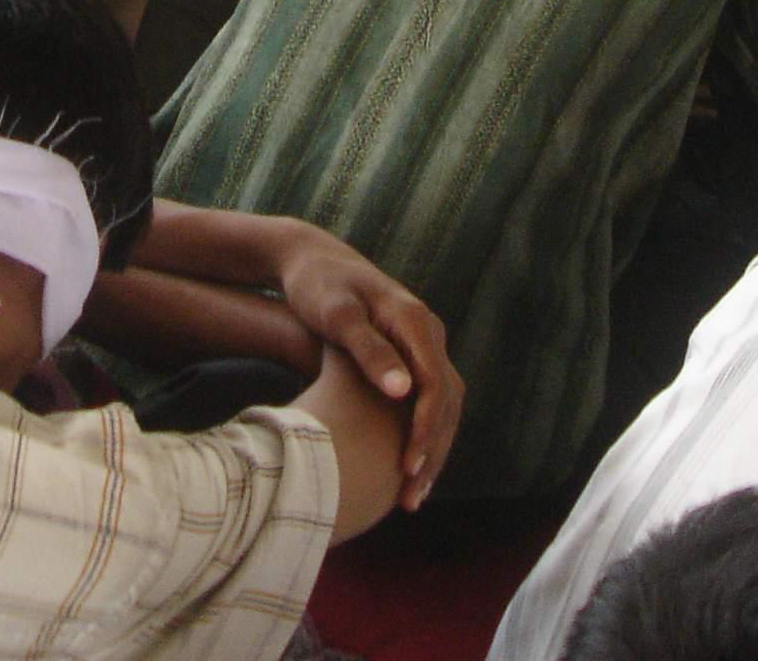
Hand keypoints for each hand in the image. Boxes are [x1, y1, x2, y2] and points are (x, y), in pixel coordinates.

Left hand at [272, 226, 461, 509]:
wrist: (310, 260)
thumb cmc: (317, 288)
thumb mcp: (338, 316)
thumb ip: (370, 351)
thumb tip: (404, 392)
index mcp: (414, 321)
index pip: (436, 385)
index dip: (424, 429)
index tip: (405, 467)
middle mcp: (427, 331)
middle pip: (447, 400)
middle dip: (432, 450)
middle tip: (411, 497)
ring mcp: (422, 343)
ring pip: (444, 404)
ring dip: (432, 449)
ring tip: (412, 494)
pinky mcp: (411, 354)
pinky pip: (429, 399)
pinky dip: (423, 434)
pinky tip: (406, 466)